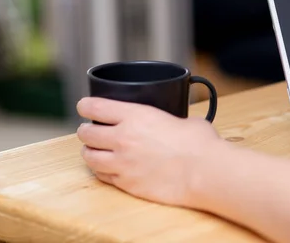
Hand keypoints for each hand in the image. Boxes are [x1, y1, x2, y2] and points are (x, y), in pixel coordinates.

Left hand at [76, 98, 224, 206]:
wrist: (204, 172)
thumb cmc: (199, 144)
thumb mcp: (183, 119)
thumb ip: (170, 119)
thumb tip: (176, 124)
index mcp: (136, 116)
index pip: (95, 107)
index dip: (85, 105)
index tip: (84, 106)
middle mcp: (123, 138)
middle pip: (86, 133)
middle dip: (86, 130)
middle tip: (90, 130)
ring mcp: (122, 163)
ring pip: (88, 157)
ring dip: (90, 151)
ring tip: (95, 151)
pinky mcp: (127, 184)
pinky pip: (102, 176)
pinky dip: (101, 171)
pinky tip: (108, 168)